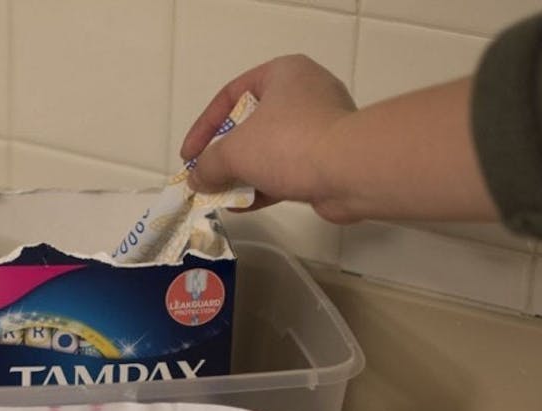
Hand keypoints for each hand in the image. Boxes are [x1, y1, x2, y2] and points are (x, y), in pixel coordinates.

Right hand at [181, 55, 355, 218]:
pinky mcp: (329, 158)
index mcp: (283, 74)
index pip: (230, 95)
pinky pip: (288, 170)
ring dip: (243, 174)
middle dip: (225, 154)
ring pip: (270, 149)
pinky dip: (264, 186)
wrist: (352, 171)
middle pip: (251, 123)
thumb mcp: (235, 152)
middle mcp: (304, 93)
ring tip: (220, 195)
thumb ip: (208, 165)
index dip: (203, 128)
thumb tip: (196, 180)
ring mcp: (320, 126)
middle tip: (206, 175)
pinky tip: (242, 206)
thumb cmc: (289, 144)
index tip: (188, 157)